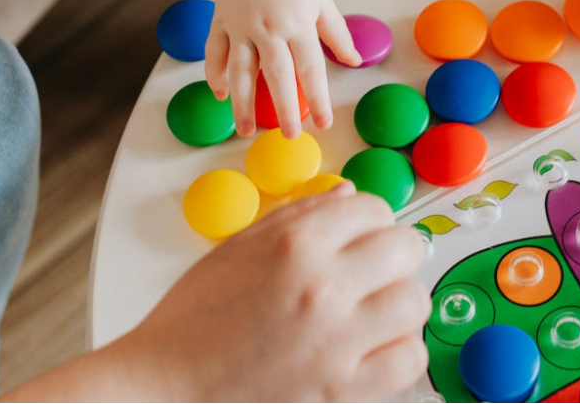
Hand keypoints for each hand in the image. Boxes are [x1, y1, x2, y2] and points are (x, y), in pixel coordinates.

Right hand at [102, 186, 429, 401]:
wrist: (166, 388)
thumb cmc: (192, 322)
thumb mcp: (238, 248)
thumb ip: (300, 215)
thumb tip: (347, 196)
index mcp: (295, 244)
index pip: (372, 207)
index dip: (369, 220)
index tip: (361, 235)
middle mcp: (323, 287)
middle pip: (406, 248)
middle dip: (393, 254)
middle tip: (374, 270)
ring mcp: (338, 342)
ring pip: (414, 302)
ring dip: (398, 303)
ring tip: (372, 311)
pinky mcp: (344, 390)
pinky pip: (408, 359)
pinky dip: (397, 351)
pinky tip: (371, 348)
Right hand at [207, 0, 357, 136]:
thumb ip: (336, 32)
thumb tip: (354, 61)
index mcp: (297, 22)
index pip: (310, 68)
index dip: (318, 97)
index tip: (324, 122)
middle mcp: (268, 27)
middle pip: (276, 75)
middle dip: (284, 109)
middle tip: (290, 136)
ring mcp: (240, 26)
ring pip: (240, 71)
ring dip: (242, 103)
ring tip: (246, 131)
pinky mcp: (220, 22)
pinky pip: (215, 54)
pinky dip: (215, 75)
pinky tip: (220, 95)